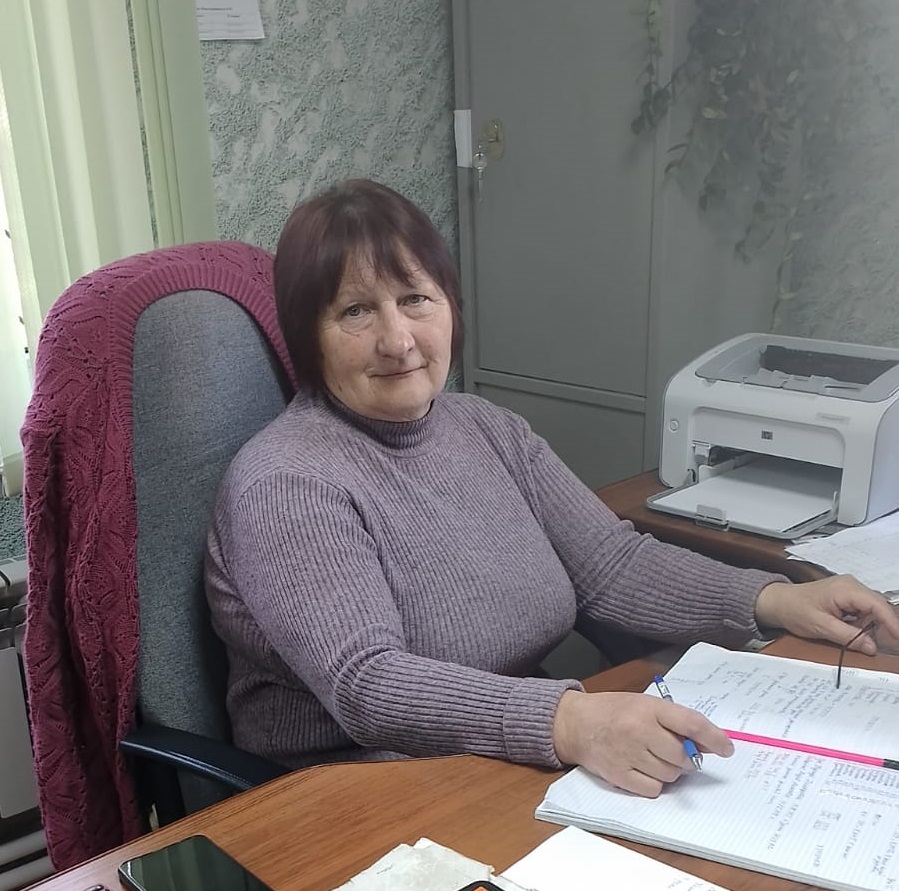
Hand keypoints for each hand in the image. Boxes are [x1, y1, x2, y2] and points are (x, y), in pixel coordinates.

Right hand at [552, 690, 733, 796]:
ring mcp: (629, 754)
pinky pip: (654, 789)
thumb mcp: (645, 705)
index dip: (714, 738)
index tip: (727, 748)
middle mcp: (640, 730)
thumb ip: (675, 721)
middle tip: (675, 751)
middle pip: (683, 755)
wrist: (576, 723)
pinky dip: (654, 783)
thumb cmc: (615, 711)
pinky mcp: (620, 775)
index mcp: (649, 708)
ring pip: (671, 775)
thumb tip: (709, 744)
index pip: (691, 723)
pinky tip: (642, 768)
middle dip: (686, 757)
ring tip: (652, 756)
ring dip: (670, 770)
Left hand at [755, 575, 898, 653]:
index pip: (877, 605)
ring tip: (855, 636)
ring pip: (873, 609)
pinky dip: (862, 622)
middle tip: (880, 644)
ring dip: (870, 625)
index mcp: (846, 589)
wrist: (778, 602)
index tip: (898, 639)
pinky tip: (851, 630)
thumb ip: (849, 637)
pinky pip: (864, 610)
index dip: (892, 622)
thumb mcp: (821, 627)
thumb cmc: (795, 610)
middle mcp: (851, 585)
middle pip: (878, 606)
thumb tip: (872, 647)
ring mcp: (850, 589)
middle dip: (882, 626)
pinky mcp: (847, 596)